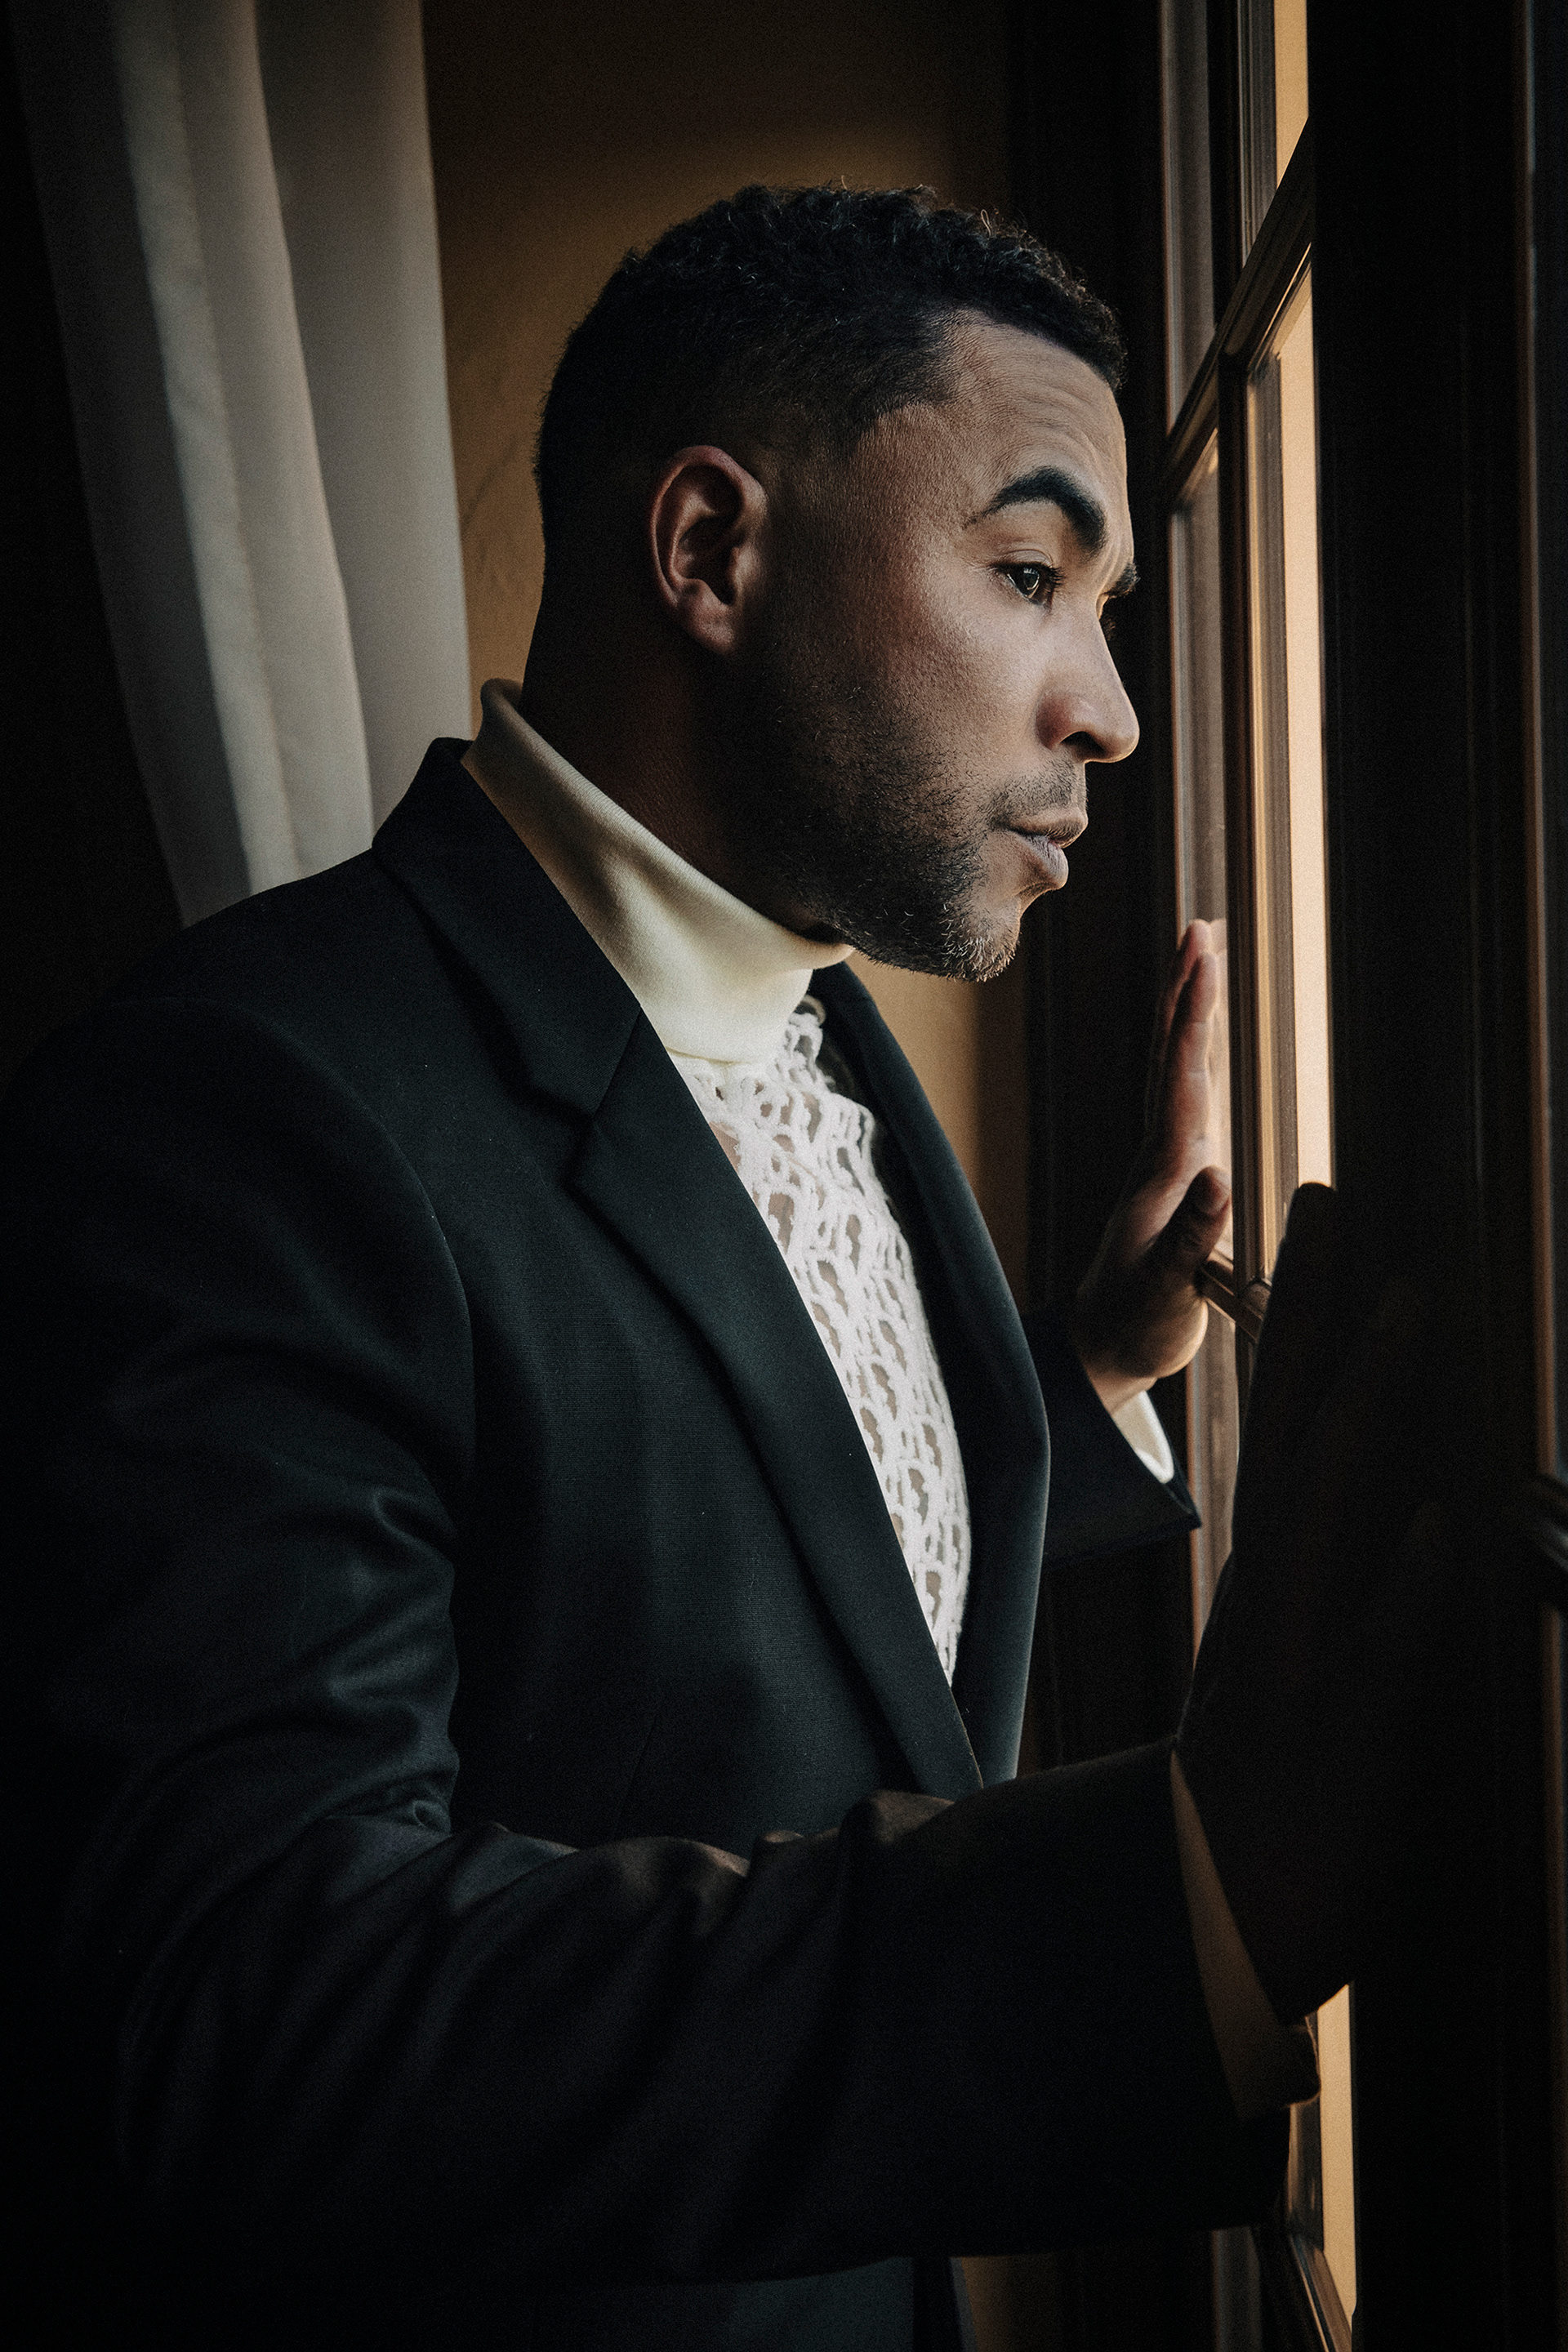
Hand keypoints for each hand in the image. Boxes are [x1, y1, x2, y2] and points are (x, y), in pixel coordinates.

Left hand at [1068, 921, 1231, 1413]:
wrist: (1101, 1348)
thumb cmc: (1138, 1325)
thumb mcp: (1168, 1292)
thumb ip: (1193, 1240)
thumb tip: (1216, 1178)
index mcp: (1162, 1175)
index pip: (1180, 1081)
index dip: (1193, 1020)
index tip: (1202, 960)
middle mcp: (1159, 1156)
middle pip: (1173, 1058)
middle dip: (1188, 991)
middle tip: (1201, 927)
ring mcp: (1162, 1161)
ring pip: (1175, 1070)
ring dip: (1188, 1011)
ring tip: (1202, 956)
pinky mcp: (1171, 1175)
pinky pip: (1184, 1095)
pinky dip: (1195, 1052)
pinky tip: (1202, 1032)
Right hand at [1175, 1185, 1447, 2022]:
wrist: (1214, 1921)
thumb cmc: (1268, 1802)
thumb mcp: (1304, 1677)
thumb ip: (1352, 1594)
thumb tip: (1425, 1518)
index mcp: (1274, 1576)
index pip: (1288, 1421)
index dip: (1303, 1320)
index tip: (1320, 1226)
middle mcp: (1278, 1592)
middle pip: (1293, 1426)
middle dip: (1312, 1313)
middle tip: (1329, 1201)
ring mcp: (1301, 1652)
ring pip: (1326, 1506)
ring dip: (1359, 1406)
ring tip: (1397, 1313)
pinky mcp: (1338, 1731)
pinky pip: (1375, 1654)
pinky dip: (1401, 1590)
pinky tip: (1436, 1528)